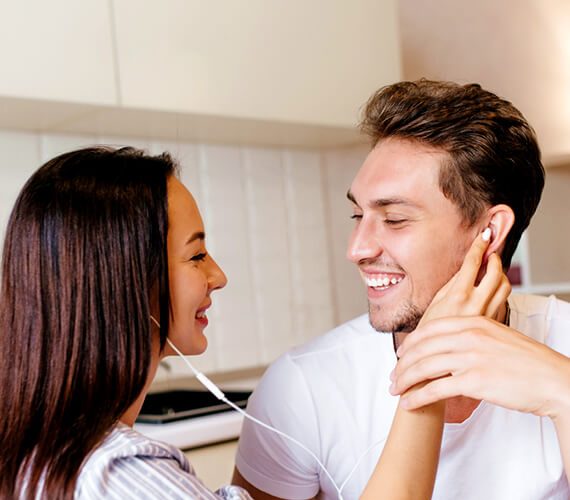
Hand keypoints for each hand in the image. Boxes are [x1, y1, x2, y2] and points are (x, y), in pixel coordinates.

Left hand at [391, 316, 569, 419]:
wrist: (553, 379)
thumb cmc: (528, 362)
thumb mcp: (498, 335)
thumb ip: (473, 335)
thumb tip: (452, 344)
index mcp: (473, 322)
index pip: (430, 329)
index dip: (411, 342)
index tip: (401, 354)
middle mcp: (469, 336)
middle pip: (422, 348)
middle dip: (402, 364)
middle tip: (393, 376)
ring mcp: (470, 357)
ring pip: (424, 367)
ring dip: (404, 381)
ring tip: (395, 391)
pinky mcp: (474, 381)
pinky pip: (435, 388)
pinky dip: (417, 397)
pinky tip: (409, 403)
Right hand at [418, 227, 510, 326]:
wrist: (437, 359)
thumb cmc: (431, 333)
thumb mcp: (435, 303)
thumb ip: (452, 284)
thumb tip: (466, 268)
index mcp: (458, 296)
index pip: (473, 263)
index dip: (480, 246)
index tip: (484, 236)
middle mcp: (476, 304)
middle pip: (496, 272)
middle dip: (495, 258)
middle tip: (491, 253)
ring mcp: (488, 315)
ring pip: (505, 286)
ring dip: (500, 274)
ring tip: (493, 271)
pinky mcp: (495, 324)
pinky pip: (503, 301)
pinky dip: (499, 292)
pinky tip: (491, 291)